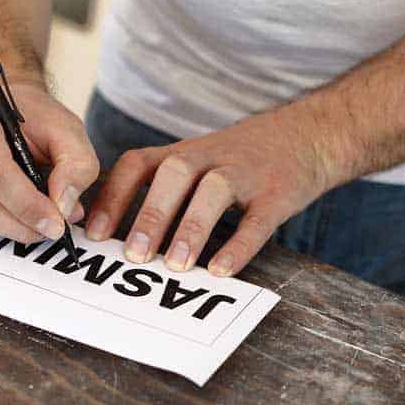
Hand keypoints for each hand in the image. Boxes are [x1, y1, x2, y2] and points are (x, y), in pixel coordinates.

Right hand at [0, 82, 99, 242]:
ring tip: (37, 224)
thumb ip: (76, 165)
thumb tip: (64, 206)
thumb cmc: (31, 118)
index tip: (55, 223)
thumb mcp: (66, 130)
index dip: (26, 205)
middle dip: (20, 223)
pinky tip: (14, 217)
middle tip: (50, 230)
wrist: (1, 110)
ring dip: (9, 229)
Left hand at [85, 105, 342, 276]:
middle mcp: (211, 156)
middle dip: (151, 214)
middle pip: (174, 172)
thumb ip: (164, 192)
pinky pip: (258, 218)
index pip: (138, 164)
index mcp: (183, 152)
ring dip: (192, 228)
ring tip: (176, 266)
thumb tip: (118, 241)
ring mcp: (247, 172)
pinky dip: (239, 245)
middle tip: (133, 255)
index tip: (94, 235)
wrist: (311, 134)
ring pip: (214, 190)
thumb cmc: (241, 161)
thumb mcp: (199, 161)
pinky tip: (222, 270)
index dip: (113, 198)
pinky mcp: (278, 192)